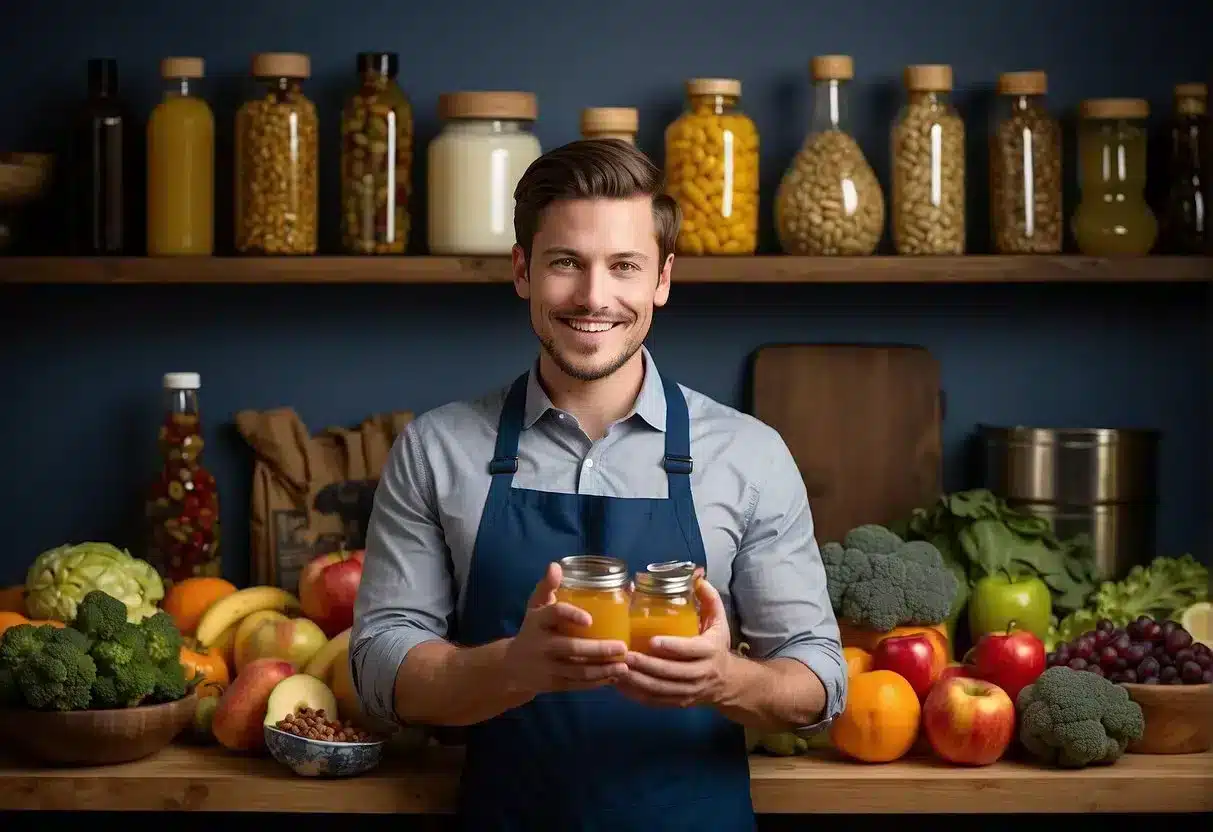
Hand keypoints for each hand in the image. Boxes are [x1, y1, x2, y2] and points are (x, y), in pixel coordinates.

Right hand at [504, 562, 629, 696]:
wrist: (510, 666)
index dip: (571, 615)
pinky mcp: (554, 685)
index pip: (554, 614)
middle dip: (598, 649)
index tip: (590, 619)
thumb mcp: (536, 606)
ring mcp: (547, 667)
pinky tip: (615, 677)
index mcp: (539, 621)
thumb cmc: (533, 629)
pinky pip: (578, 685)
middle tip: (622, 647)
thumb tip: (556, 565)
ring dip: (603, 669)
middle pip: (571, 648)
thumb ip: (548, 587)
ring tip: (625, 665)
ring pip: (578, 671)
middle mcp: (542, 645)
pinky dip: (598, 682)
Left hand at [617, 570, 733, 708]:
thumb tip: (698, 577)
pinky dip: (637, 695)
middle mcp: (701, 673)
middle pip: (672, 672)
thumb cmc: (717, 646)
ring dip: (638, 681)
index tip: (652, 641)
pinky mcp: (679, 702)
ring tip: (618, 670)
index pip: (690, 650)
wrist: (727, 682)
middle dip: (647, 665)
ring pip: (662, 690)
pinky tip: (620, 685)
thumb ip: (709, 599)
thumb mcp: (719, 621)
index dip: (672, 647)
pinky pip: (656, 702)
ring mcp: (689, 691)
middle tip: (626, 655)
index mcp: (709, 651)